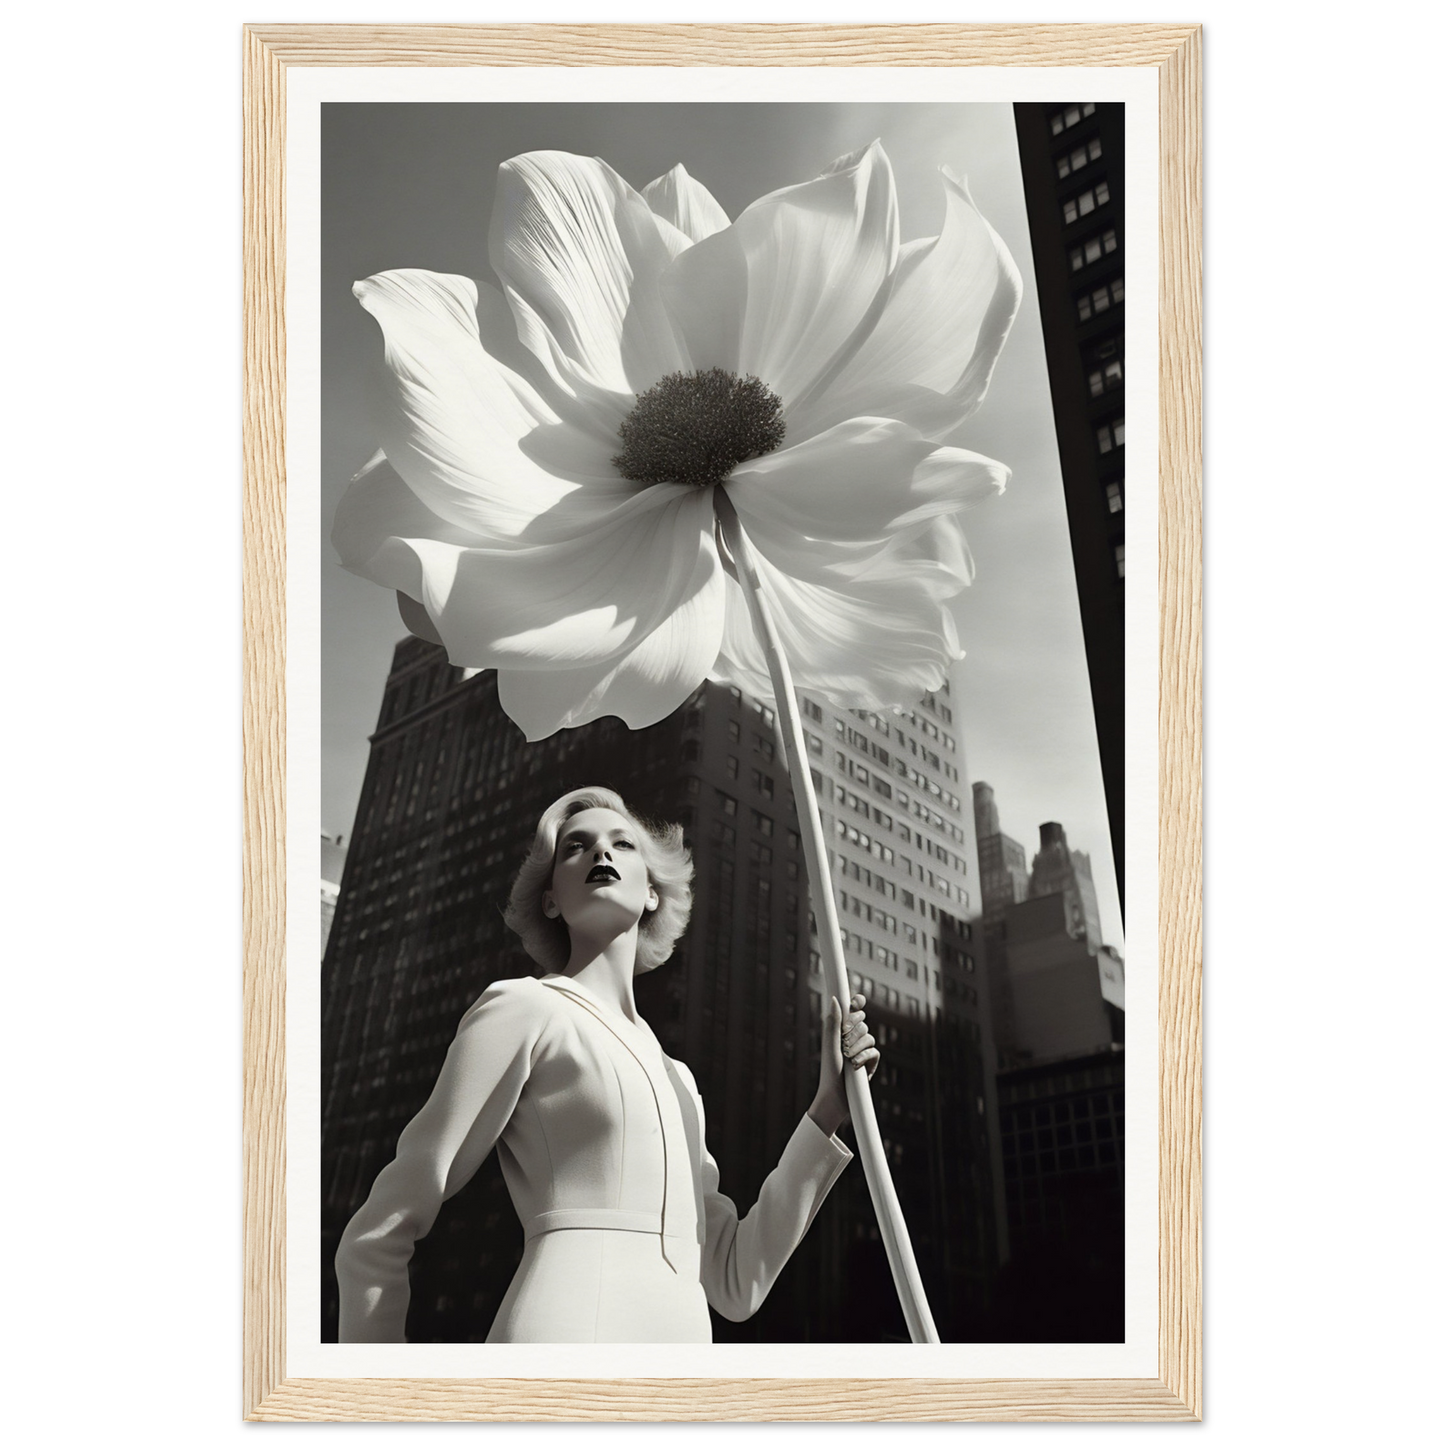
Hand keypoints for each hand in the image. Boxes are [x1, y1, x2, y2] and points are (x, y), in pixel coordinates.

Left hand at [808, 994, 879, 1137]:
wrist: (835, 1097)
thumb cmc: (828, 1072)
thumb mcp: (830, 1046)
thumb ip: (834, 1023)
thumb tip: (834, 999)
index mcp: (840, 1031)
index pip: (852, 1011)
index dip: (856, 1004)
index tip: (857, 1002)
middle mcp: (852, 1038)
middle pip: (862, 1021)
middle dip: (854, 1028)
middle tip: (844, 1038)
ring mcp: (863, 1050)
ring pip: (869, 1036)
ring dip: (857, 1046)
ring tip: (847, 1057)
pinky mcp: (871, 1063)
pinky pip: (875, 1052)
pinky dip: (865, 1057)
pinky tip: (856, 1065)